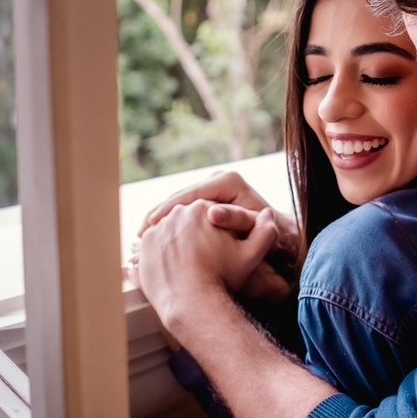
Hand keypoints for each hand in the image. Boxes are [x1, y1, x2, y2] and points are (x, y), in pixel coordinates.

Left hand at [136, 200, 279, 331]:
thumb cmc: (223, 279)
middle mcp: (175, 214)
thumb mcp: (252, 256)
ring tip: (191, 264)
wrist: (192, 304)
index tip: (220, 246)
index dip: (218, 229)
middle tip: (206, 257)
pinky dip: (163, 254)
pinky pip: (154, 246)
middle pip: (188, 220)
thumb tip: (268, 213)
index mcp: (201, 208)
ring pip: (170, 232)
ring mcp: (155, 230)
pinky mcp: (143, 248)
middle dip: (196, 234)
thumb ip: (265, 232)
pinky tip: (175, 268)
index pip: (210, 212)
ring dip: (178, 242)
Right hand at [139, 170, 270, 235]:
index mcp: (228, 180)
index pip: (191, 194)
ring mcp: (212, 188)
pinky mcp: (207, 199)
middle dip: (159, 214)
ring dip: (159, 219)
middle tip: (140, 233)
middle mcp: (219, 179)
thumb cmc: (267, 236)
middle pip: (181, 197)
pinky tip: (152, 237)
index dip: (169, 210)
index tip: (150, 224)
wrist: (276, 238)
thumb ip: (236, 218)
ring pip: (179, 203)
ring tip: (141, 237)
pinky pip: (183, 210)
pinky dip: (167, 223)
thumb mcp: (254, 227)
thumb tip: (213, 213)